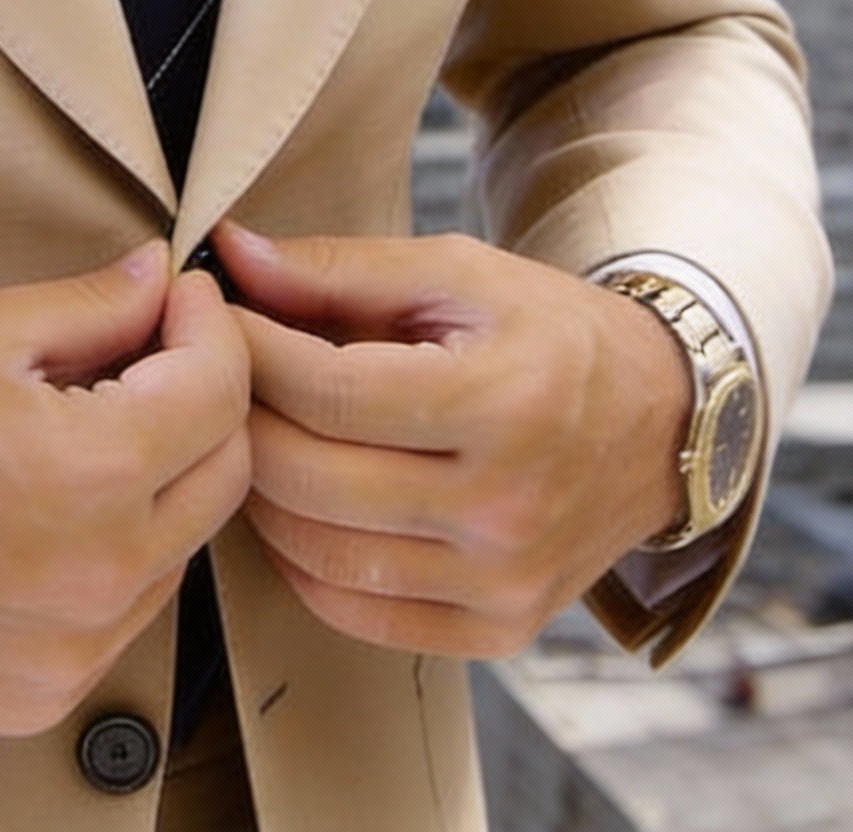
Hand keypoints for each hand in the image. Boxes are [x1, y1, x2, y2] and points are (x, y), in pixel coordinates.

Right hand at [0, 242, 250, 736]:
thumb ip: (82, 308)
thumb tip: (151, 278)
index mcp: (91, 472)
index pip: (219, 388)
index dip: (208, 322)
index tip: (180, 296)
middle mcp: (103, 575)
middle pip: (226, 472)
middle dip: (204, 395)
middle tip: (147, 349)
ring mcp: (77, 648)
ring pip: (179, 546)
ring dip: (160, 477)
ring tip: (81, 428)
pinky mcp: (43, 694)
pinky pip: (122, 612)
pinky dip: (112, 550)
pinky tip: (43, 508)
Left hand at [212, 221, 691, 661]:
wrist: (666, 424)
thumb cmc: (552, 333)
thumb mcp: (459, 272)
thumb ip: (338, 267)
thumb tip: (231, 252)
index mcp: (503, 405)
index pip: (326, 394)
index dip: (248, 350)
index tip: (218, 314)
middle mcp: (505, 509)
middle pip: (306, 478)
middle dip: (239, 417)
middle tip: (221, 375)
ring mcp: (502, 583)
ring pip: (314, 550)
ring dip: (257, 489)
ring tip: (254, 430)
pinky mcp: (498, 630)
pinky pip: (352, 610)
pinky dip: (299, 558)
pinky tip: (295, 502)